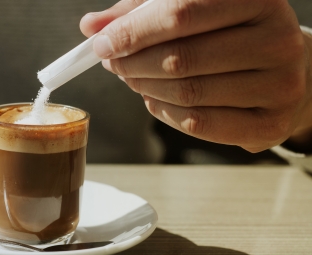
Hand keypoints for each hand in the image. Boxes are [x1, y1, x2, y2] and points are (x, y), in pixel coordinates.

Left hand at [80, 0, 311, 152]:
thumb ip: (139, 13)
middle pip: (181, 58)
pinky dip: (165, 113)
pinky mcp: (271, 123)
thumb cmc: (226, 34)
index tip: (102, 44)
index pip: (180, 13)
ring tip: (133, 79)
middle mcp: (277, 39)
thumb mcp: (188, 11)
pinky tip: (154, 100)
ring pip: (187, 93)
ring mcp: (280, 84)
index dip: (133, 32)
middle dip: (133, 64)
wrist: (280, 69)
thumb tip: (91, 27)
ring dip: (145, 89)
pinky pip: (199, 124)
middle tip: (114, 64)